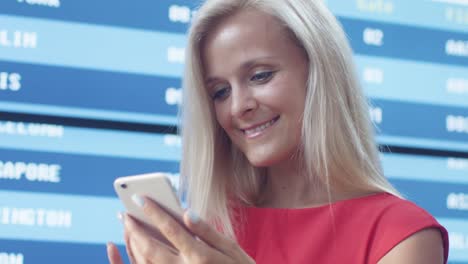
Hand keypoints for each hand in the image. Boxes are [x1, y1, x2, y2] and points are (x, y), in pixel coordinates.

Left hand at [107, 196, 254, 263]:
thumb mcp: (231, 248)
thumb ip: (207, 231)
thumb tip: (188, 213)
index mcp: (199, 256)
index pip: (171, 229)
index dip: (153, 212)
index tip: (139, 198)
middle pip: (151, 247)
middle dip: (135, 229)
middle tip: (124, 214)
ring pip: (145, 262)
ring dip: (132, 245)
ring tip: (127, 228)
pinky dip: (135, 260)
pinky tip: (131, 249)